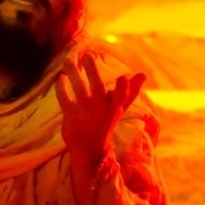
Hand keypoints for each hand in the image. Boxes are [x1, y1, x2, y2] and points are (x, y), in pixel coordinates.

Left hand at [54, 53, 145, 167]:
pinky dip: (61, 87)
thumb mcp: (119, 109)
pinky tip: (61, 78)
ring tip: (68, 59)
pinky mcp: (71, 116)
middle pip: (97, 86)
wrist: (89, 149)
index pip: (122, 97)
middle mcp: (101, 110)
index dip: (123, 88)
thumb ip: (130, 92)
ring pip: (78, 87)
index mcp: (114, 107)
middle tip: (88, 55)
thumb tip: (143, 74)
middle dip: (92, 70)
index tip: (124, 78)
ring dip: (73, 71)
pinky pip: (64, 98)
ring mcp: (85, 113)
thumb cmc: (105, 124)